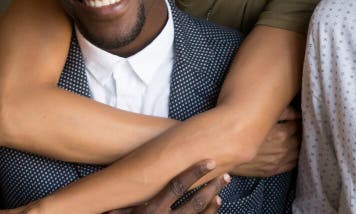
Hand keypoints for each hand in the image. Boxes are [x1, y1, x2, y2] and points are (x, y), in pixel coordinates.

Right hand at [106, 160, 229, 213]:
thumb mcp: (114, 213)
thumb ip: (122, 201)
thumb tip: (126, 177)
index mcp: (150, 211)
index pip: (177, 187)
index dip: (195, 173)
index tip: (209, 161)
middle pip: (195, 202)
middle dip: (212, 187)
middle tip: (226, 175)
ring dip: (213, 202)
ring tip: (221, 190)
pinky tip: (214, 207)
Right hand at [233, 106, 299, 176]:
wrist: (225, 150)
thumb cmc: (242, 129)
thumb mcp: (263, 116)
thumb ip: (283, 112)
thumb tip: (297, 112)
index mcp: (282, 133)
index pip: (298, 125)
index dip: (298, 120)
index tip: (296, 118)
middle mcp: (283, 149)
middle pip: (300, 139)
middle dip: (299, 132)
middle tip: (296, 127)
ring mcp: (278, 161)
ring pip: (297, 152)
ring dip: (298, 145)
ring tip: (294, 138)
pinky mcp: (272, 170)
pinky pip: (291, 165)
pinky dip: (294, 158)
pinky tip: (292, 152)